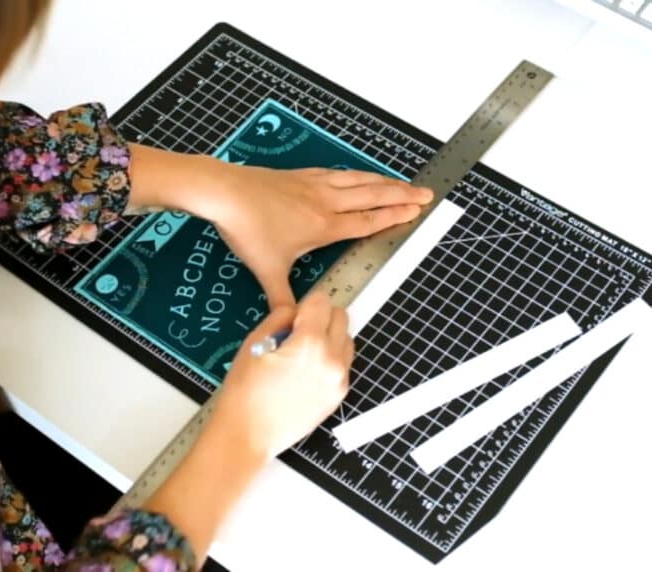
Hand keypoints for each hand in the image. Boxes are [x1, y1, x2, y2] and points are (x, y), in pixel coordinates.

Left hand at [203, 165, 432, 307]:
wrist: (225, 193)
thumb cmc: (248, 230)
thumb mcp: (267, 271)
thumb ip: (282, 300)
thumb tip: (289, 325)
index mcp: (324, 226)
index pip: (368, 221)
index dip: (395, 216)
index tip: (417, 211)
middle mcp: (325, 202)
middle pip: (372, 196)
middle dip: (402, 195)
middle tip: (425, 193)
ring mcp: (313, 185)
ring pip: (358, 181)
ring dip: (383, 181)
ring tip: (401, 183)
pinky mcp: (300, 175)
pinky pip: (337, 173)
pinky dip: (355, 174)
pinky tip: (357, 175)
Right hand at [213, 290, 352, 460]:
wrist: (248, 436)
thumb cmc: (244, 391)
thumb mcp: (254, 342)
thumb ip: (280, 318)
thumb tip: (296, 312)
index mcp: (310, 344)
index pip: (322, 302)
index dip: (305, 305)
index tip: (292, 318)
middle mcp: (332, 360)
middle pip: (341, 317)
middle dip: (321, 317)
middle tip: (296, 333)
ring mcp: (339, 380)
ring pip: (346, 340)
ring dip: (329, 338)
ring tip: (301, 355)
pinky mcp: (339, 396)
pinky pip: (343, 364)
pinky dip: (330, 359)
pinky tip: (305, 373)